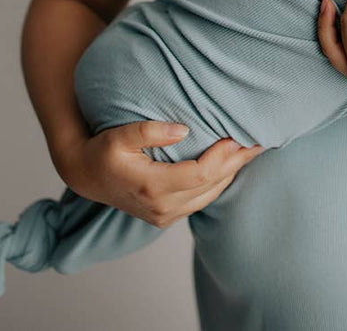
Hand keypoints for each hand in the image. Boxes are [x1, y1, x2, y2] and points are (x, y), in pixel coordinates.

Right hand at [53, 122, 263, 227]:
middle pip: (211, 185)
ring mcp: (164, 216)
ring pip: (210, 195)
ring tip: (252, 151)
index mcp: (152, 187)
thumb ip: (148, 130)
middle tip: (259, 141)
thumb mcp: (119, 136)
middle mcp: (162, 207)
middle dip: (236, 163)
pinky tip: (231, 166)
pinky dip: (219, 182)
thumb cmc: (102, 151)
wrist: (87, 177)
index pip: (201, 174)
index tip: (238, 135)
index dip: (223, 156)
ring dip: (232, 173)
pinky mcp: (166, 217)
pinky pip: (202, 200)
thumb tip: (184, 129)